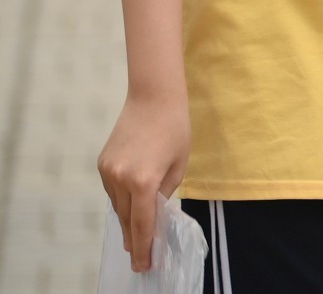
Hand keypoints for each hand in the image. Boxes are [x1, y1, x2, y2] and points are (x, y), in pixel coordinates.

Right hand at [98, 91, 190, 273]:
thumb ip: (165, 192)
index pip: (142, 224)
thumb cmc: (175, 129)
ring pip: (117, 206)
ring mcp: (107, 172)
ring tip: (136, 238)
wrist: (153, 98)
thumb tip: (155, 212)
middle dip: (134, 240)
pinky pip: (112, 191)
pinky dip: (122, 201)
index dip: (144, 246)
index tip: (144, 265)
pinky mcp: (102, 164)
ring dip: (127, 220)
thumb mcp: (178, 165)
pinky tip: (130, 208)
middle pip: (126, 219)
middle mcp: (120, 179)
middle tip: (139, 260)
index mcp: (143, 181)